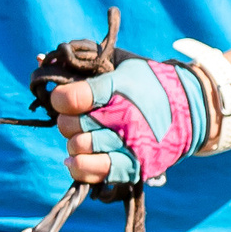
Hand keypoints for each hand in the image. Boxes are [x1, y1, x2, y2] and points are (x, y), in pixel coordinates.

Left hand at [46, 57, 212, 187]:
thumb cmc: (149, 84)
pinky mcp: (135, 165)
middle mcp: (124, 117)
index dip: (60, 100)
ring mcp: (129, 143)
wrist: (191, 109)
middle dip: (67, 122)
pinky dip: (80, 168)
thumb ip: (86, 64)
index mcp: (119, 87)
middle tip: (75, 120)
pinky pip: (97, 173)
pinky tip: (75, 160)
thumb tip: (39, 58)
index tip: (62, 100)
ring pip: (80, 149)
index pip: (74, 97)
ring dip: (74, 144)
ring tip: (80, 139)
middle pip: (72, 126)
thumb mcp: (123, 64)